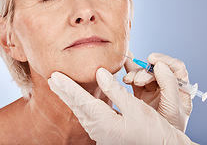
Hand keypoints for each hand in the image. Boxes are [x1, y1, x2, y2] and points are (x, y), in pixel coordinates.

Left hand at [48, 68, 196, 144]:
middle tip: (52, 79)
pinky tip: (81, 101)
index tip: (54, 76)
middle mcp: (99, 129)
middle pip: (77, 106)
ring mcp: (102, 133)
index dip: (67, 87)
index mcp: (104, 122)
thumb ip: (115, 91)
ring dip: (71, 98)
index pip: (80, 100)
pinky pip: (89, 116)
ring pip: (82, 112)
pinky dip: (81, 105)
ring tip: (62, 87)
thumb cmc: (153, 132)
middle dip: (64, 92)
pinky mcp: (107, 133)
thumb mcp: (136, 109)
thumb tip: (99, 72)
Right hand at [123, 52, 192, 131]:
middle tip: (137, 79)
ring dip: (135, 73)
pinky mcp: (140, 94)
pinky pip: (134, 78)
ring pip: (144, 73)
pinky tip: (123, 73)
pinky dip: (128, 73)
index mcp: (181, 90)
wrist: (154, 141)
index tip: (152, 60)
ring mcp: (153, 90)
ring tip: (127, 80)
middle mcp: (167, 87)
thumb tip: (159, 65)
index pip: (176, 68)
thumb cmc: (169, 128)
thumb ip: (169, 85)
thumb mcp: (173, 108)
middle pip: (157, 69)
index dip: (165, 60)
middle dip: (146, 71)